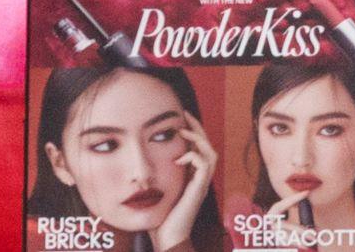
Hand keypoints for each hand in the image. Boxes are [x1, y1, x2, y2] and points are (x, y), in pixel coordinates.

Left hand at [148, 122, 214, 250]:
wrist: (168, 238)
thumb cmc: (159, 219)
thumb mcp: (158, 192)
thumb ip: (158, 178)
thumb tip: (143, 165)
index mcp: (193, 178)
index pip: (198, 149)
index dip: (192, 133)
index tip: (180, 120)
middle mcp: (201, 179)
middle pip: (208, 146)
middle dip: (197, 128)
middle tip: (185, 115)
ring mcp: (202, 184)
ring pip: (211, 152)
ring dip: (198, 139)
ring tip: (182, 132)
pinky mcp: (200, 188)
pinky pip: (205, 164)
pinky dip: (193, 156)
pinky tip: (179, 158)